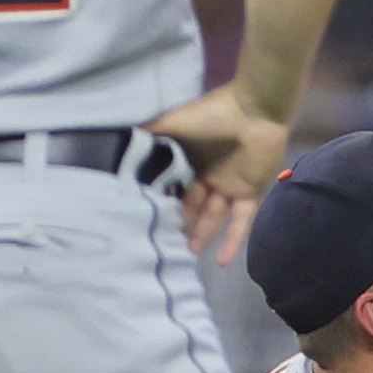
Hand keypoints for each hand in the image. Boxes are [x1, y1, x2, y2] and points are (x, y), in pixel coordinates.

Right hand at [144, 82, 290, 265]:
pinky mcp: (250, 192)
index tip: (142, 221)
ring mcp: (230, 185)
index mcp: (189, 159)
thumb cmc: (212, 114)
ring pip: (212, 217)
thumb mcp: (172, 122)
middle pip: (191, 206)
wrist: (254, 109)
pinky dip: (233, 241)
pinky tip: (222, 263)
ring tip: (185, 256)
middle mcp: (208, 175)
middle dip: (178, 224)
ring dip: (200, 236)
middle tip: (161, 245)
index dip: (160, 203)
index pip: (172, 187)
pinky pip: (241, 221)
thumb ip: (148, 135)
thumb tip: (117, 142)